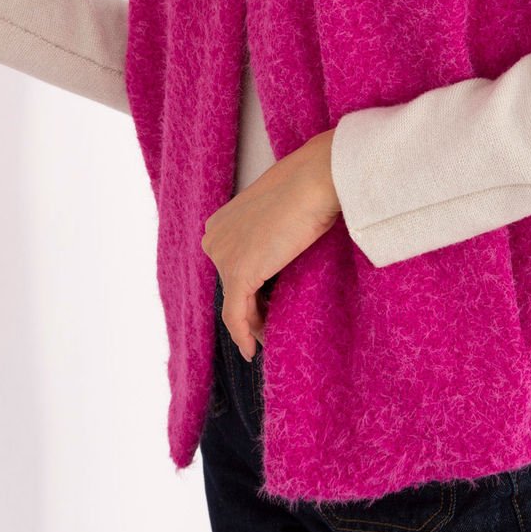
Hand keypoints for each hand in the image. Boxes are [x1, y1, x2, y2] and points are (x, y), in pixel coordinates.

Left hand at [202, 128, 340, 361]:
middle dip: (251, 305)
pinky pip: (235, 316)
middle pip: (231, 285)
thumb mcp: (279, 209)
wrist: (317, 180)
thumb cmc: (308, 185)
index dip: (249, 288)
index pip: (231, 265)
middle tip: (270, 323)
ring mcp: (223, 256)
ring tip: (268, 337)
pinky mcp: (238, 273)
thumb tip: (276, 253)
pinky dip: (243, 336)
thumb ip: (268, 232)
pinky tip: (252, 351)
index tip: (265, 304)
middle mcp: (213, 238)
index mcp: (220, 222)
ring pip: (234, 303)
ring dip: (251, 323)